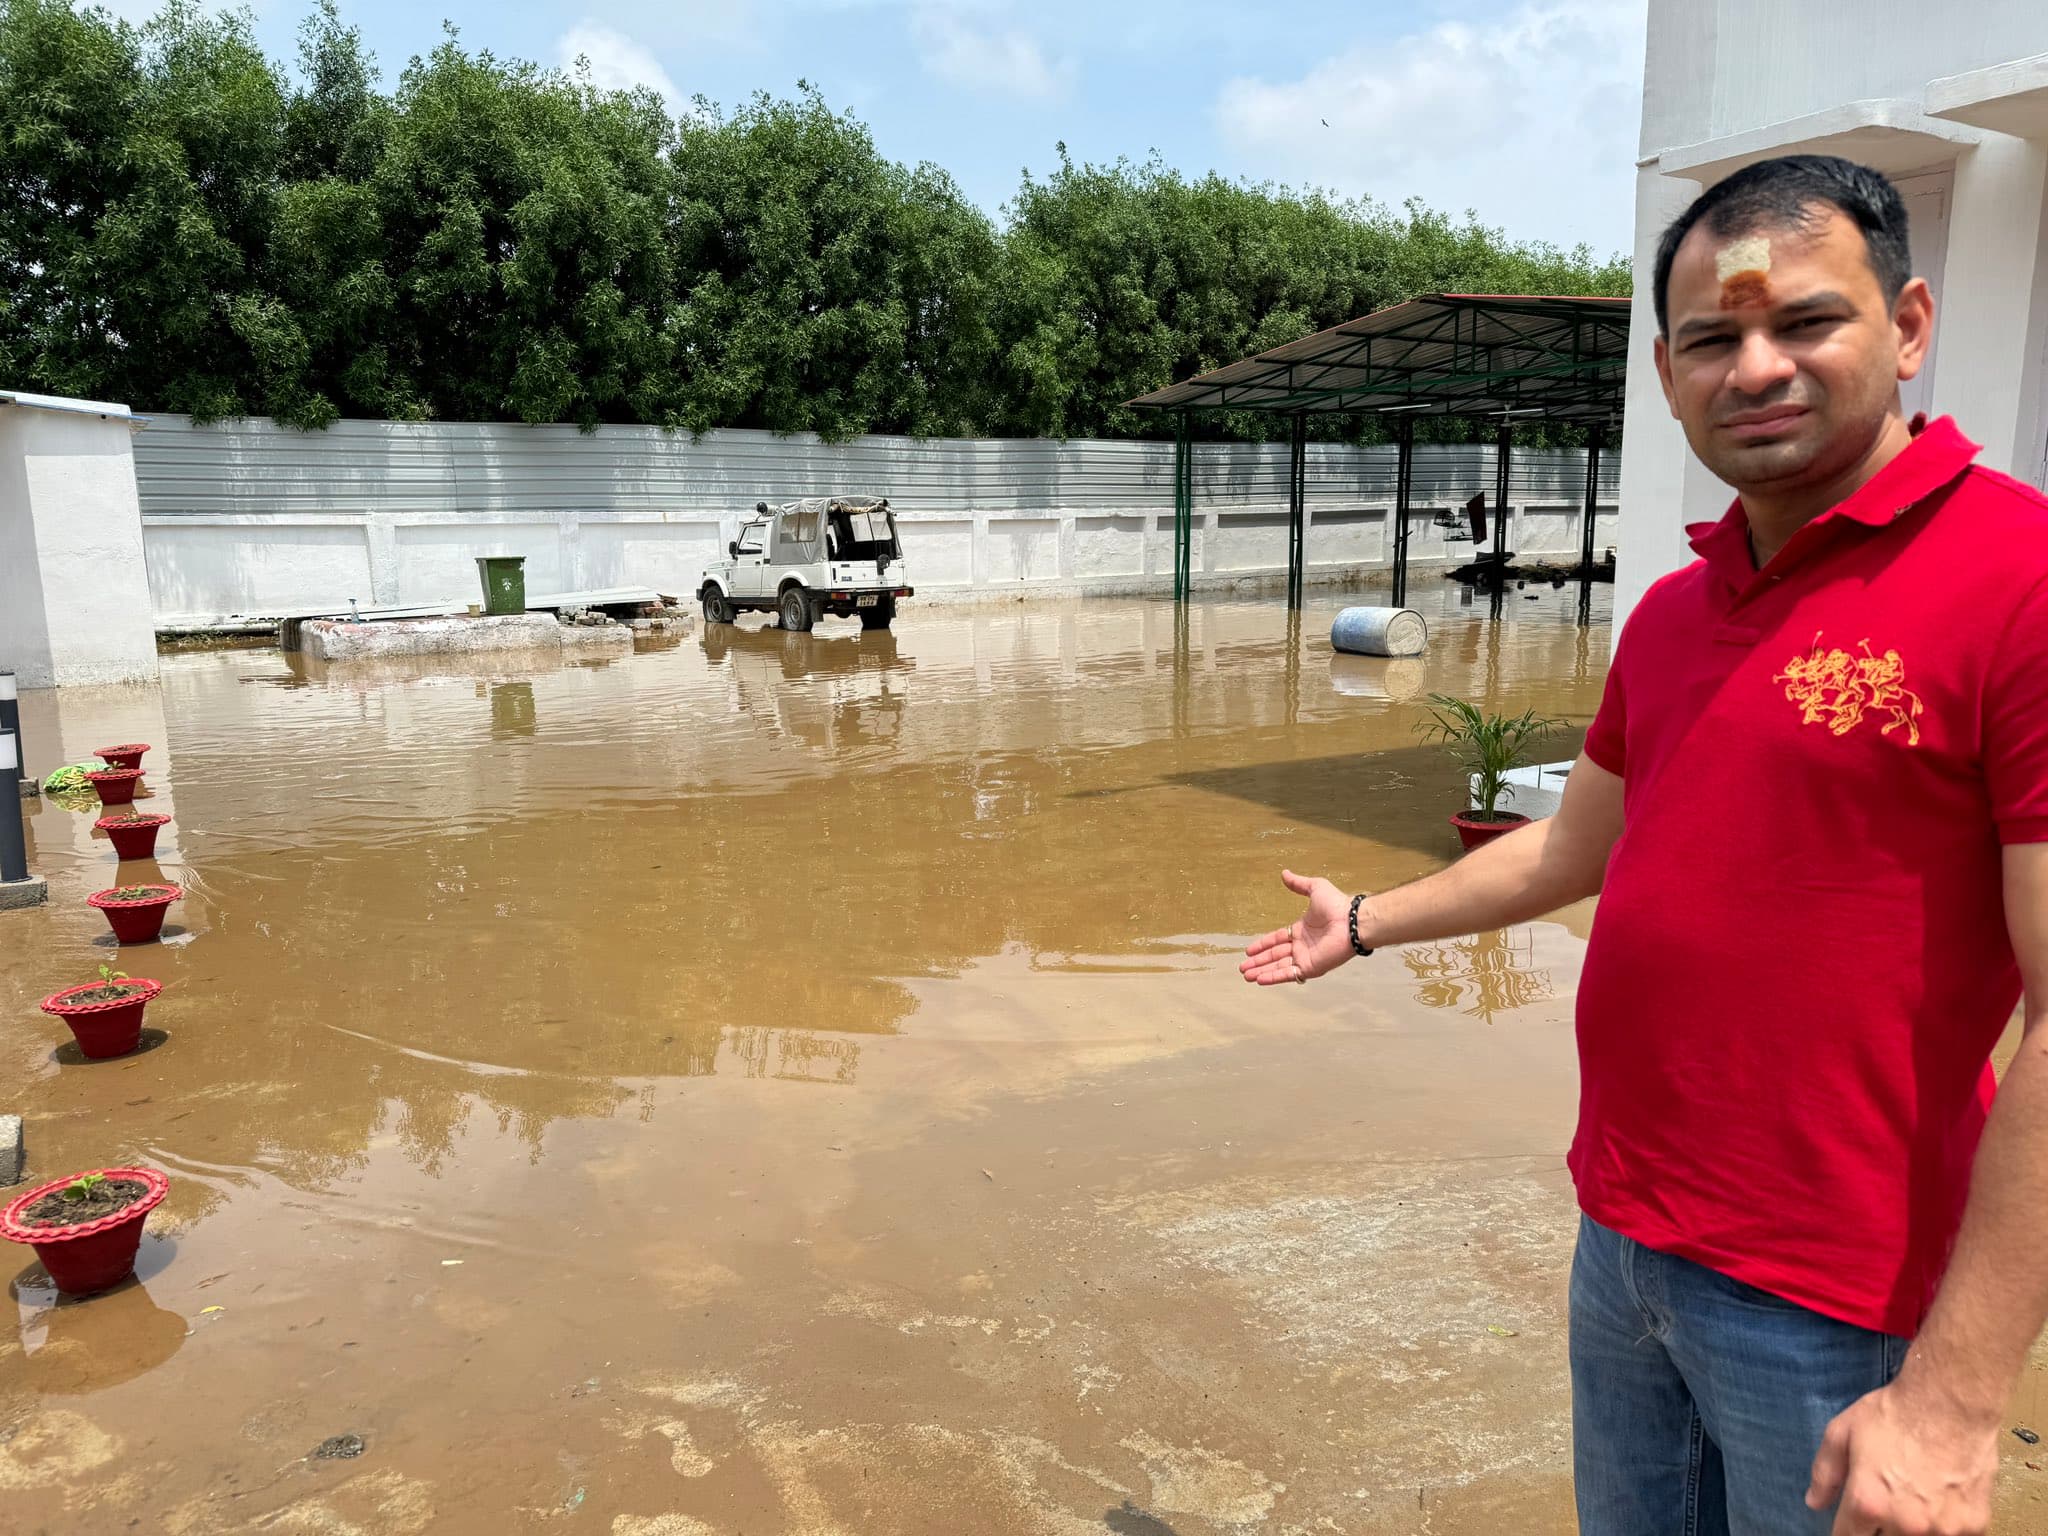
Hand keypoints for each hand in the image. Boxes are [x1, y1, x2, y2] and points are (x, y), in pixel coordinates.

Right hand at [1240, 870, 1355, 985]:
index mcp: (1301, 930)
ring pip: (1278, 966)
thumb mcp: (1315, 888)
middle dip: (1258, 961)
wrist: (1351, 921)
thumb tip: (1285, 873)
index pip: (1277, 939)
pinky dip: (1274, 977)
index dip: (1262, 945)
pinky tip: (1260, 979)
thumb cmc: (1337, 905)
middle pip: (1274, 955)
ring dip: (1262, 971)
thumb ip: (1299, 884)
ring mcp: (1306, 958)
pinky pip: (1289, 974)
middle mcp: (1302, 946)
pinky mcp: (1310, 967)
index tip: (1249, 950)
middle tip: (1243, 967)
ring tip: (1246, 975)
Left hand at [1805, 1376, 1998, 1535]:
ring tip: (1913, 1499)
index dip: (1847, 1531)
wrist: (1950, 1402)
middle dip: (1879, 1528)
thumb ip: (1825, 1473)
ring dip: (1912, 1529)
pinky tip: (1940, 1502)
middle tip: (1886, 1502)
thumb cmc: (1893, 1413)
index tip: (1852, 1523)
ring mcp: (1943, 1529)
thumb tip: (1814, 1503)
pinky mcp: (1974, 1526)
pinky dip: (1943, 1527)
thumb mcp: (1841, 1433)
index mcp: (1867, 1504)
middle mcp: (1906, 1526)